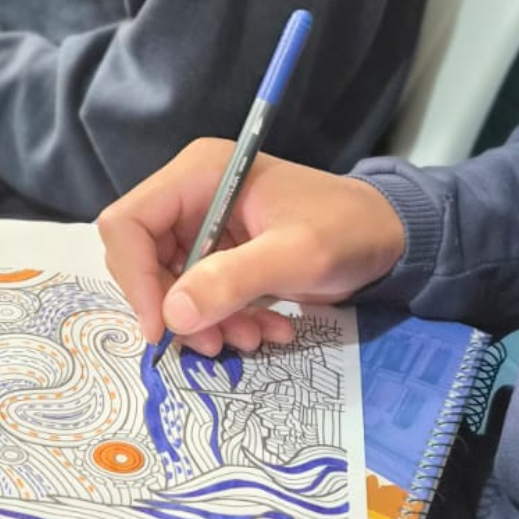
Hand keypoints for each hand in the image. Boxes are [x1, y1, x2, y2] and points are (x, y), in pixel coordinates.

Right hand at [98, 137, 406, 356]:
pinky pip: (200, 295)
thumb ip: (233, 280)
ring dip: (206, 322)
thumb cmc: (347, 230)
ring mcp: (205, 227)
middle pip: (143, 260)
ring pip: (172, 286)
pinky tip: (263, 329)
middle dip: (177, 308)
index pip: (129, 224)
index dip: (135, 278)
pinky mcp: (222, 255)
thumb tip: (172, 316)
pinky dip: (225, 320)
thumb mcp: (296, 256)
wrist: (389, 236)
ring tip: (251, 337)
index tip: (163, 328)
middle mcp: (193, 196)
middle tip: (215, 343)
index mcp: (200, 175)